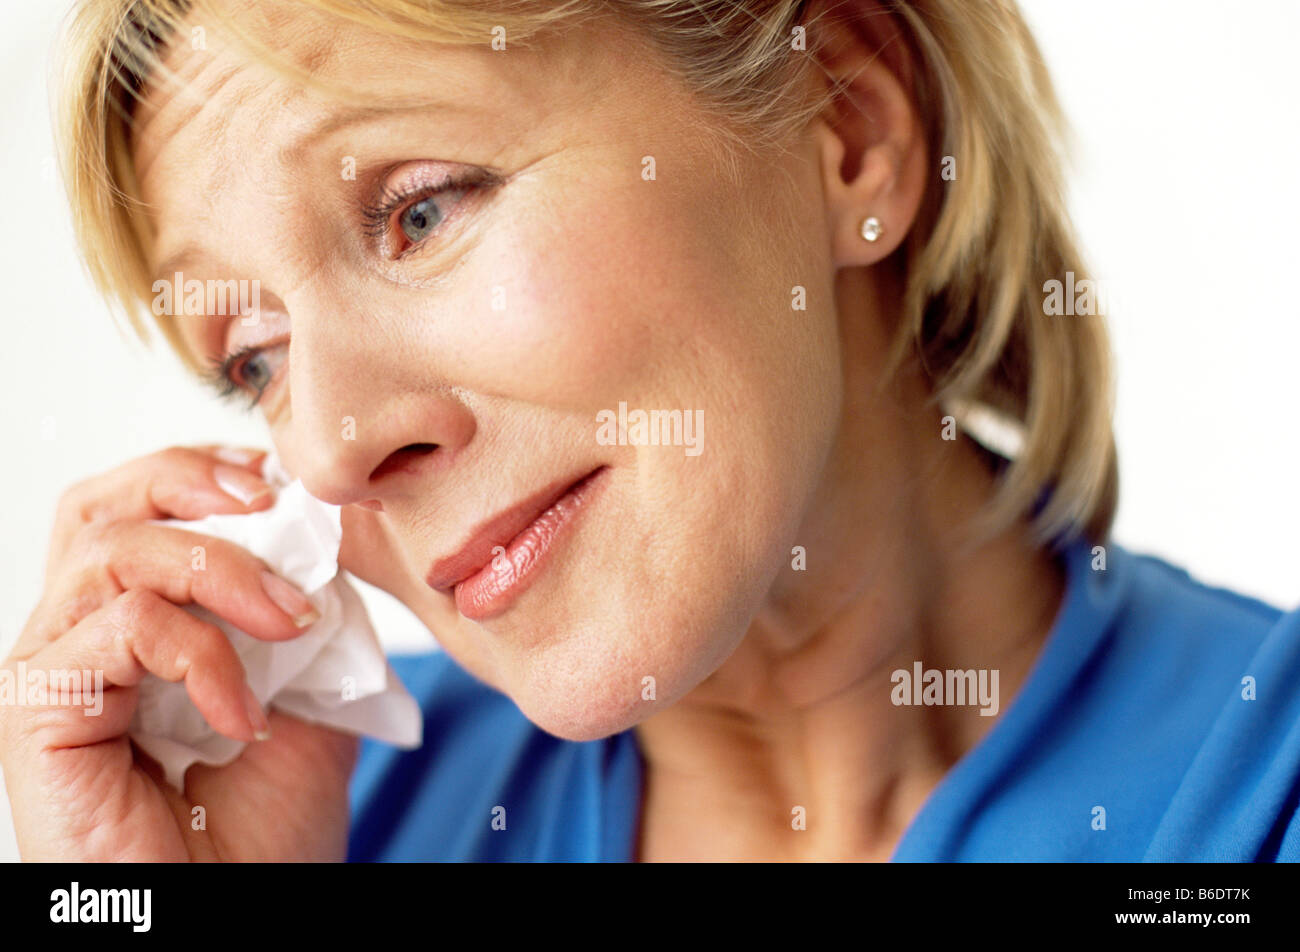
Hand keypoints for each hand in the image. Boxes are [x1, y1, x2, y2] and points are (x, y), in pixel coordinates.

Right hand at [0, 446, 358, 860]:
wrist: (241, 917)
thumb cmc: (264, 831)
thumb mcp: (311, 697)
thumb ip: (306, 617)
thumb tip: (319, 541)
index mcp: (134, 626)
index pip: (140, 507)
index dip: (208, 475)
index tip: (287, 489)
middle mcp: (79, 639)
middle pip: (101, 504)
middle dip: (193, 482)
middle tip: (273, 505)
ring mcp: (53, 671)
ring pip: (113, 551)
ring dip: (222, 569)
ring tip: (289, 626)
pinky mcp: (37, 711)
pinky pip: (121, 629)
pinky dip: (202, 655)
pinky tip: (243, 717)